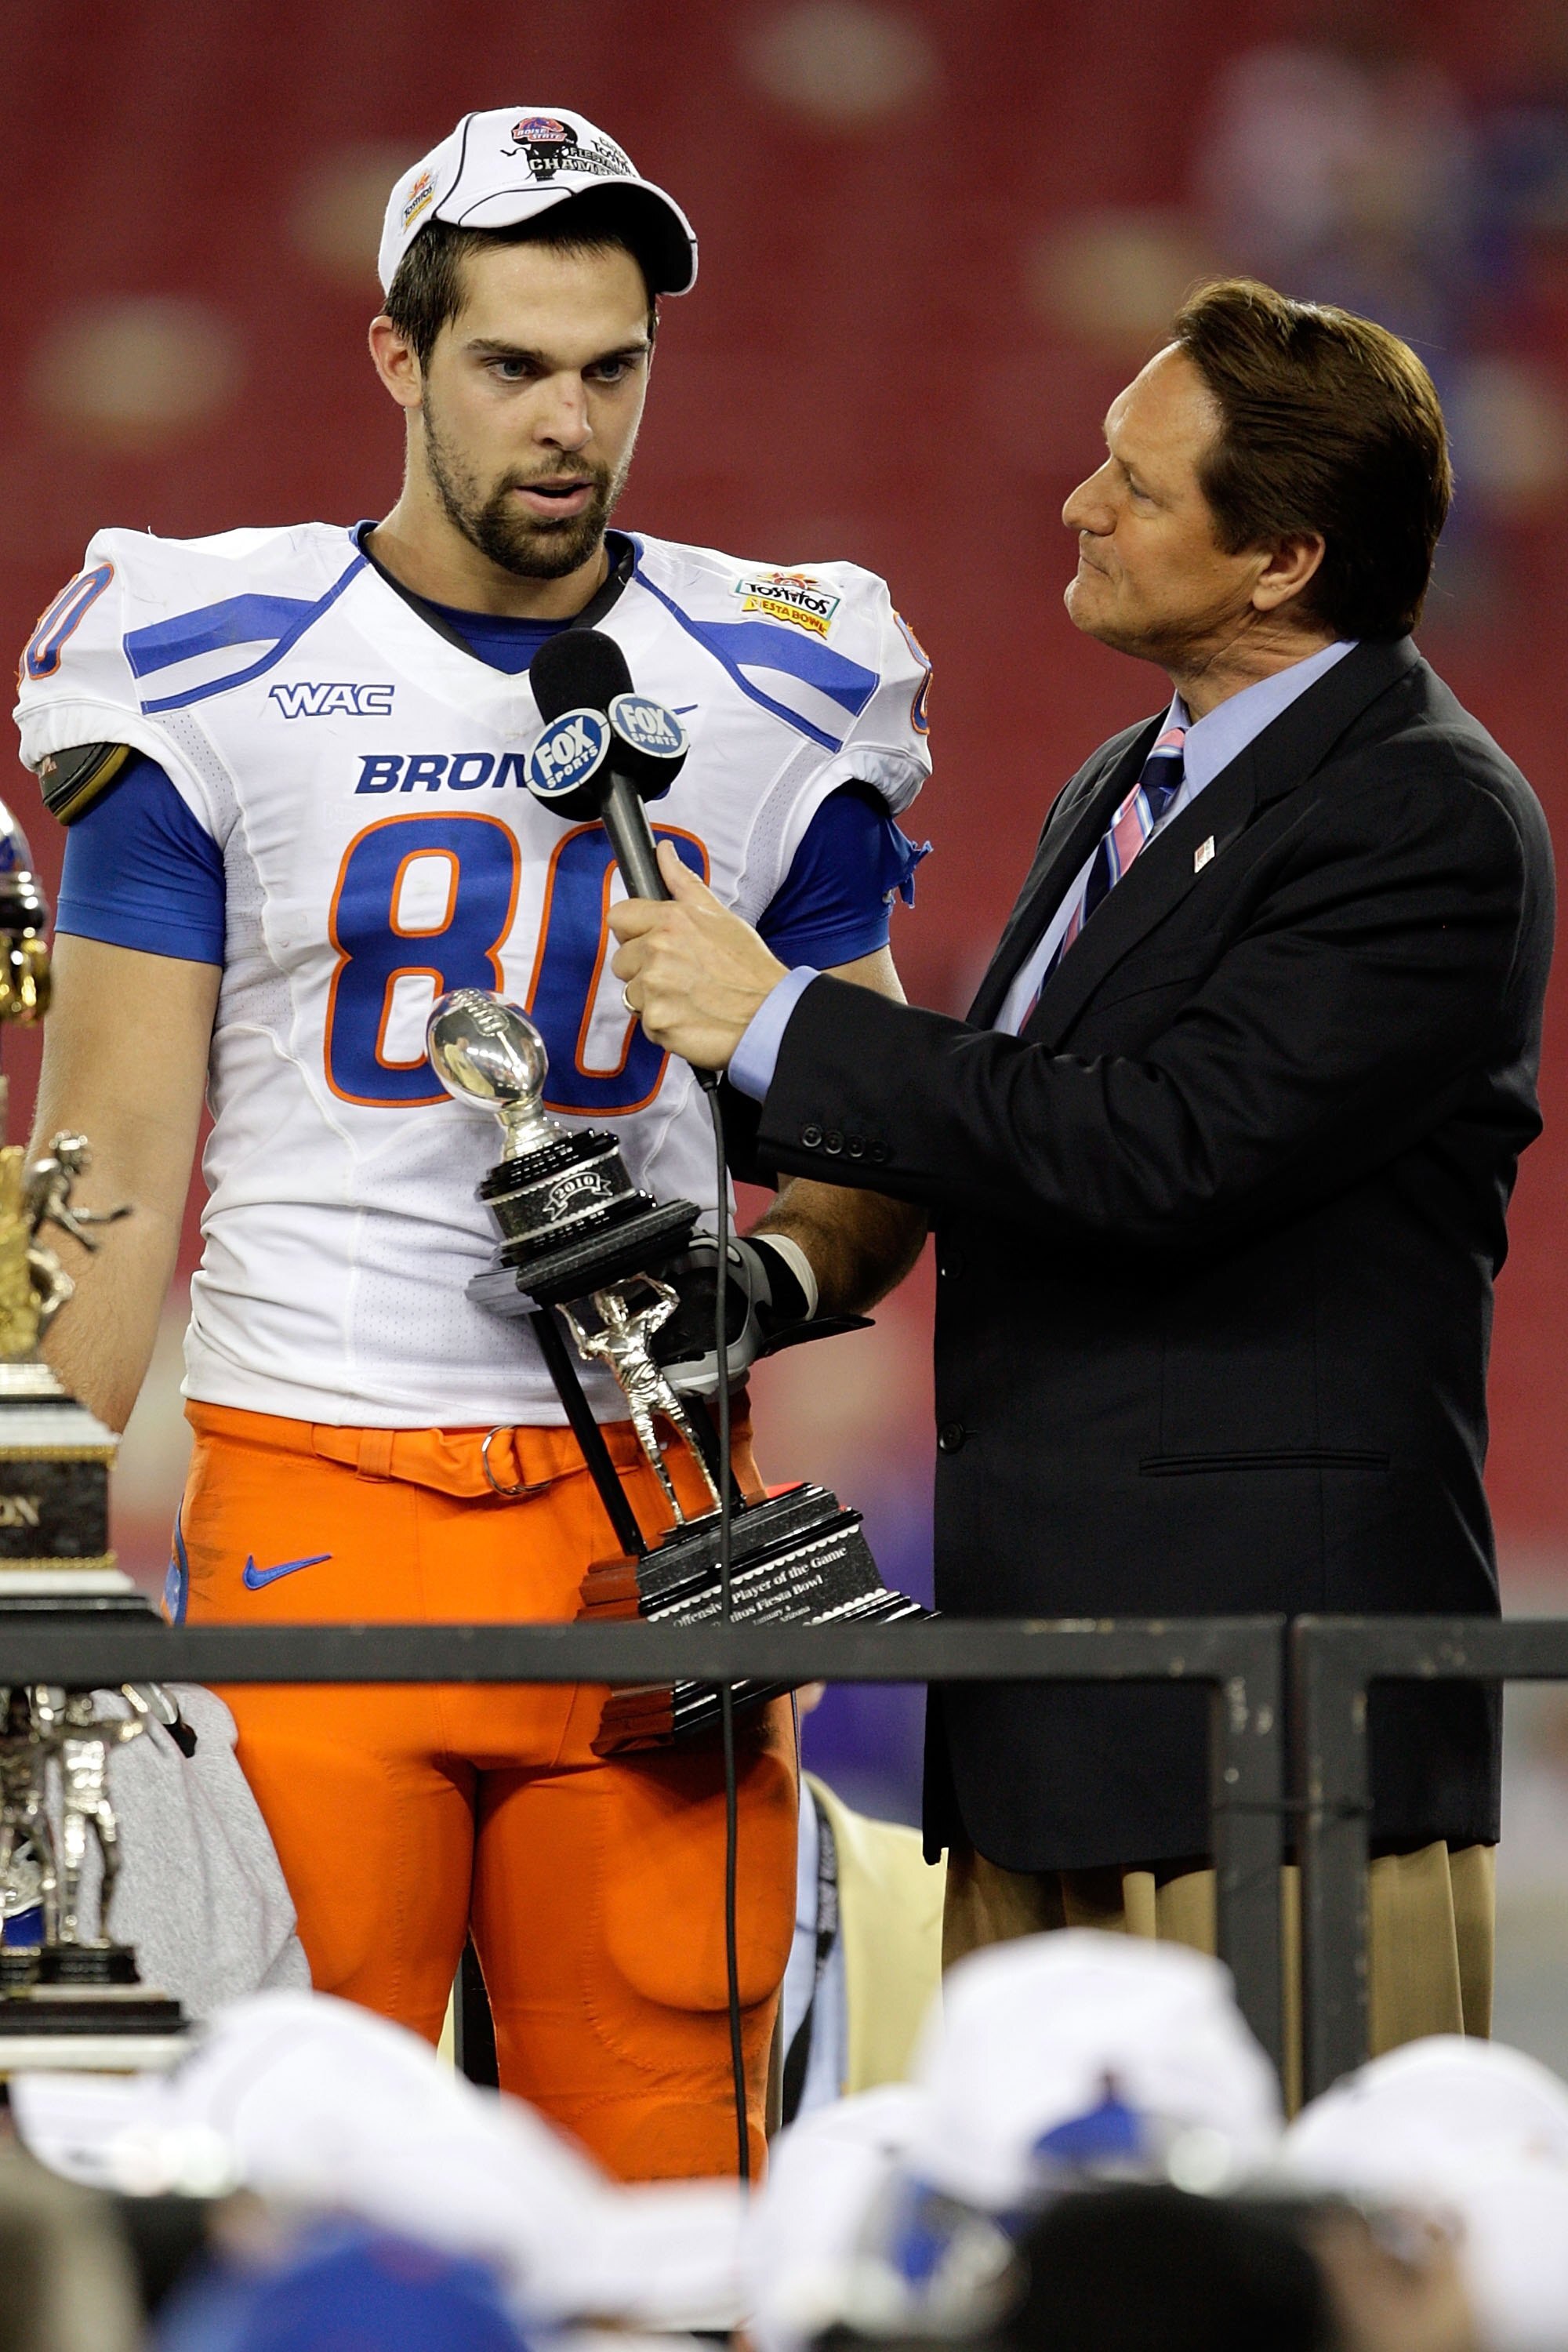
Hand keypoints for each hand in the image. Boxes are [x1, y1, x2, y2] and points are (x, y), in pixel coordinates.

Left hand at [609, 842, 787, 1070]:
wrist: (770, 1015)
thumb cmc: (750, 968)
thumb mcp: (719, 915)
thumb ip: (682, 882)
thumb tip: (663, 851)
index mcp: (671, 919)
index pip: (619, 917)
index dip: (634, 932)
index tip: (651, 943)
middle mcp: (657, 950)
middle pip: (621, 960)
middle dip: (643, 970)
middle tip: (681, 976)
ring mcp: (654, 988)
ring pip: (632, 994)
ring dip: (654, 1000)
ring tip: (690, 999)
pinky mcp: (656, 1021)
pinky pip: (646, 1023)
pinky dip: (665, 1025)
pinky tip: (691, 1019)